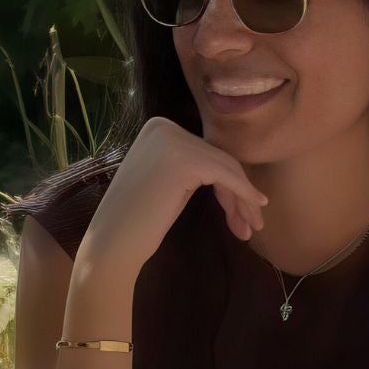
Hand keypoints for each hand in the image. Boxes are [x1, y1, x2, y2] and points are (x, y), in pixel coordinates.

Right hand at [78, 116, 266, 278]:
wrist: (113, 241)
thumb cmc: (137, 219)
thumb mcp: (166, 180)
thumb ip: (190, 166)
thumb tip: (234, 170)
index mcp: (157, 128)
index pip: (205, 153)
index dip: (228, 184)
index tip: (239, 213)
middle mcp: (164, 127)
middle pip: (217, 160)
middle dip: (237, 194)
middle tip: (250, 225)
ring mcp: (174, 142)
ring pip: (226, 169)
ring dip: (243, 200)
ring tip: (251, 228)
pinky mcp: (186, 160)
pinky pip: (227, 177)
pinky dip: (244, 195)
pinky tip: (254, 214)